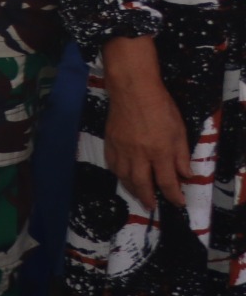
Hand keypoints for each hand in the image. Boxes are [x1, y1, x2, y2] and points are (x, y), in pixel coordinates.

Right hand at [101, 38, 189, 208]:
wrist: (132, 89)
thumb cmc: (160, 107)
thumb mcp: (179, 130)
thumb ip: (182, 155)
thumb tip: (186, 175)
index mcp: (159, 151)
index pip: (167, 181)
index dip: (174, 195)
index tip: (178, 202)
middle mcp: (139, 155)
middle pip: (142, 184)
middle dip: (148, 198)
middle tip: (153, 206)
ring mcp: (122, 150)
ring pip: (124, 177)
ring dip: (132, 189)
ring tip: (138, 194)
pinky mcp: (110, 143)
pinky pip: (113, 165)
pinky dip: (119, 175)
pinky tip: (123, 176)